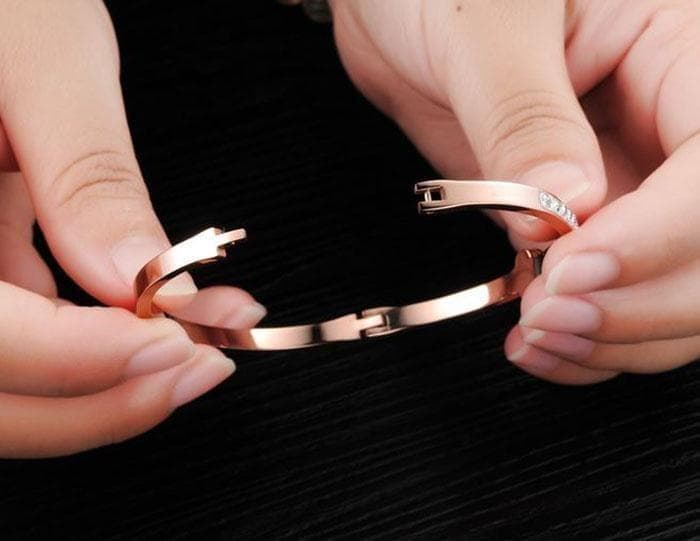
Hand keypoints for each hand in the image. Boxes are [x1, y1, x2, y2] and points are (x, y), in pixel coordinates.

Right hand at [0, 0, 264, 456]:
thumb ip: (87, 178)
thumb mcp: (40, 61)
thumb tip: (146, 282)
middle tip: (202, 365)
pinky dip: (86, 330)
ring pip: (8, 373)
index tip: (179, 342)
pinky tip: (143, 303)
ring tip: (199, 333)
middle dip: (104, 397)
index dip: (83, 358)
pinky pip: (16, 321)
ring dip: (108, 373)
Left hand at [331, 0, 699, 383]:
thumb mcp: (488, 23)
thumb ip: (525, 116)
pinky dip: (581, 340)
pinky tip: (536, 345)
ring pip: (674, 292)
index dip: (660, 235)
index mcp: (682, 49)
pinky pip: (607, 300)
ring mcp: (629, 186)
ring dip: (615, 336)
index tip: (572, 269)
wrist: (400, 10)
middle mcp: (670, 131)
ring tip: (537, 338)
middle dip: (640, 302)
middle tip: (550, 316)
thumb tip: (565, 211)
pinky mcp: (581, 227)